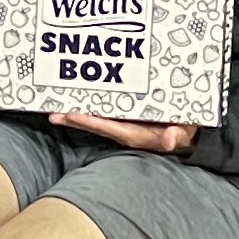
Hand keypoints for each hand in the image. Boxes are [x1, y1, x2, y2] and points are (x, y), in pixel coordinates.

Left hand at [45, 110, 199, 153]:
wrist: (186, 132)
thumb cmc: (184, 131)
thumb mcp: (183, 133)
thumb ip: (177, 136)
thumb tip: (171, 139)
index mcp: (135, 134)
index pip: (108, 127)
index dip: (89, 121)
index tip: (72, 114)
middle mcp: (124, 130)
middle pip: (94, 124)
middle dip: (74, 119)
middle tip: (52, 114)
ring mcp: (123, 125)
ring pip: (96, 118)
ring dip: (77, 113)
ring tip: (56, 108)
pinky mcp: (125, 119)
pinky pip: (104, 112)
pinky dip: (90, 106)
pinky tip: (78, 99)